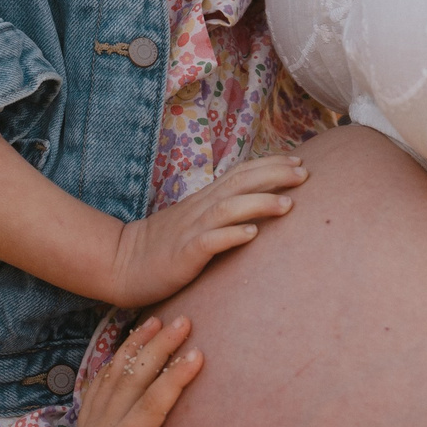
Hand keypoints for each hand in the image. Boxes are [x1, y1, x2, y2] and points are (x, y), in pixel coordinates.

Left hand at [31, 315, 201, 426]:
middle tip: (183, 319)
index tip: (198, 352)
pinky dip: (112, 362)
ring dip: (136, 346)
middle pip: (133, 378)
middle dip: (159, 347)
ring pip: (115, 375)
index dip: (175, 377)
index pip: (151, 404)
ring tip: (155, 321)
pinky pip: (98, 387)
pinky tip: (120, 351)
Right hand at [103, 155, 307, 306]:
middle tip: (305, 173)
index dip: (270, 164)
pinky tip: (252, 234)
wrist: (120, 264)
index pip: (240, 173)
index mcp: (204, 200)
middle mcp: (200, 209)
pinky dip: (232, 235)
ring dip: (259, 203)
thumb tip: (256, 208)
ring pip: (228, 208)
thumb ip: (221, 213)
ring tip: (288, 204)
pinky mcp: (183, 254)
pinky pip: (209, 241)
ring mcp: (191, 230)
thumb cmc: (162, 247)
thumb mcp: (194, 223)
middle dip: (274, 175)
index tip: (299, 161)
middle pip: (239, 182)